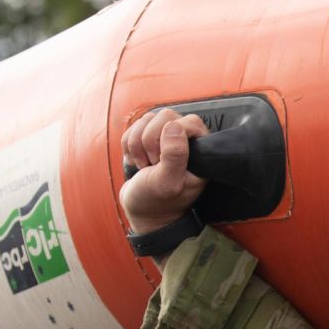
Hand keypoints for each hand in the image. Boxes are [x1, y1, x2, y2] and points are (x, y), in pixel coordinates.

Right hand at [119, 108, 209, 235]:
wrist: (141, 212)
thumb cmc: (157, 202)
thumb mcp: (167, 183)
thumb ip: (174, 155)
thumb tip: (173, 125)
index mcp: (200, 151)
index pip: (188, 122)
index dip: (169, 138)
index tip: (162, 161)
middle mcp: (185, 140)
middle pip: (165, 116)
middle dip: (150, 142)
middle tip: (152, 165)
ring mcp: (165, 138)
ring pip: (147, 119)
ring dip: (137, 145)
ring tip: (145, 166)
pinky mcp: (147, 139)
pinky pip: (134, 127)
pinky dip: (129, 146)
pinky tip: (136, 162)